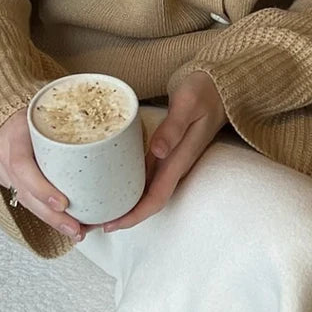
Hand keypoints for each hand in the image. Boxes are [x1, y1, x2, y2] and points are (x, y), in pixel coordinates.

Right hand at [0, 108, 89, 242]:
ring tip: (74, 230)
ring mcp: (1, 168)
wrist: (1, 112)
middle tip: (75, 228)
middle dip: (52, 216)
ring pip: (25, 201)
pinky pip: (25, 199)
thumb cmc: (33, 110)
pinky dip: (45, 212)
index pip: (23, 165)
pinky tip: (62, 222)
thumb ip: (73, 117)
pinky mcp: (6, 178)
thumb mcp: (50, 108)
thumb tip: (113, 130)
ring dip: (51, 219)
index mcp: (16, 133)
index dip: (41, 188)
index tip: (63, 203)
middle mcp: (4, 153)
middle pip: (25, 192)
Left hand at [102, 71, 226, 231]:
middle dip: (123, 216)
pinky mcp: (165, 151)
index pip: (156, 198)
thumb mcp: (188, 104)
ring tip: (97, 208)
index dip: (134, 215)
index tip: (111, 224)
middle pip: (147, 201)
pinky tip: (111, 183)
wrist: (219, 86)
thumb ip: (174, 127)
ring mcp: (170, 159)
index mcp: (179, 159)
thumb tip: (158, 151)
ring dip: (124, 203)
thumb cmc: (204, 92)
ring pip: (145, 191)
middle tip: (92, 223)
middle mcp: (174, 165)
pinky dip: (127, 184)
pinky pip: (145, 175)